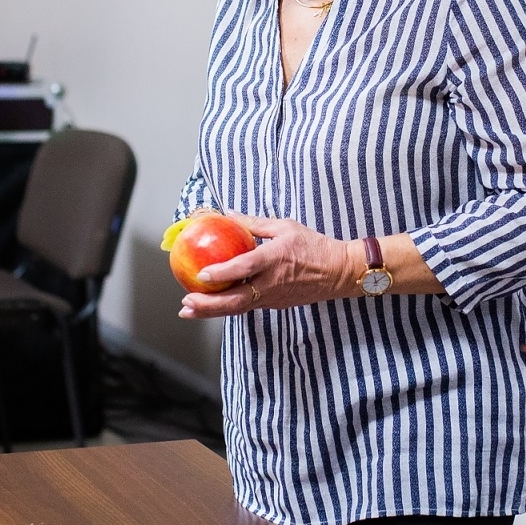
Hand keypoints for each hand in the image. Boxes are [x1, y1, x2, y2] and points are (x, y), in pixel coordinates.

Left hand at [179, 214, 353, 318]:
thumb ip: (254, 223)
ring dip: (212, 310)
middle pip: (235, 300)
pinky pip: (247, 306)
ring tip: (189, 309)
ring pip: (238, 308)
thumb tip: (229, 215)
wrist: (339, 272)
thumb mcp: (285, 226)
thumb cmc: (313, 246)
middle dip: (208, 304)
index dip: (222, 273)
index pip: (244, 268)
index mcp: (274, 259)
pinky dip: (227, 306)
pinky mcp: (274, 304)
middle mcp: (271, 283)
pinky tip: (212, 303)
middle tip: (186, 302)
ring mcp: (273, 297)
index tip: (202, 275)